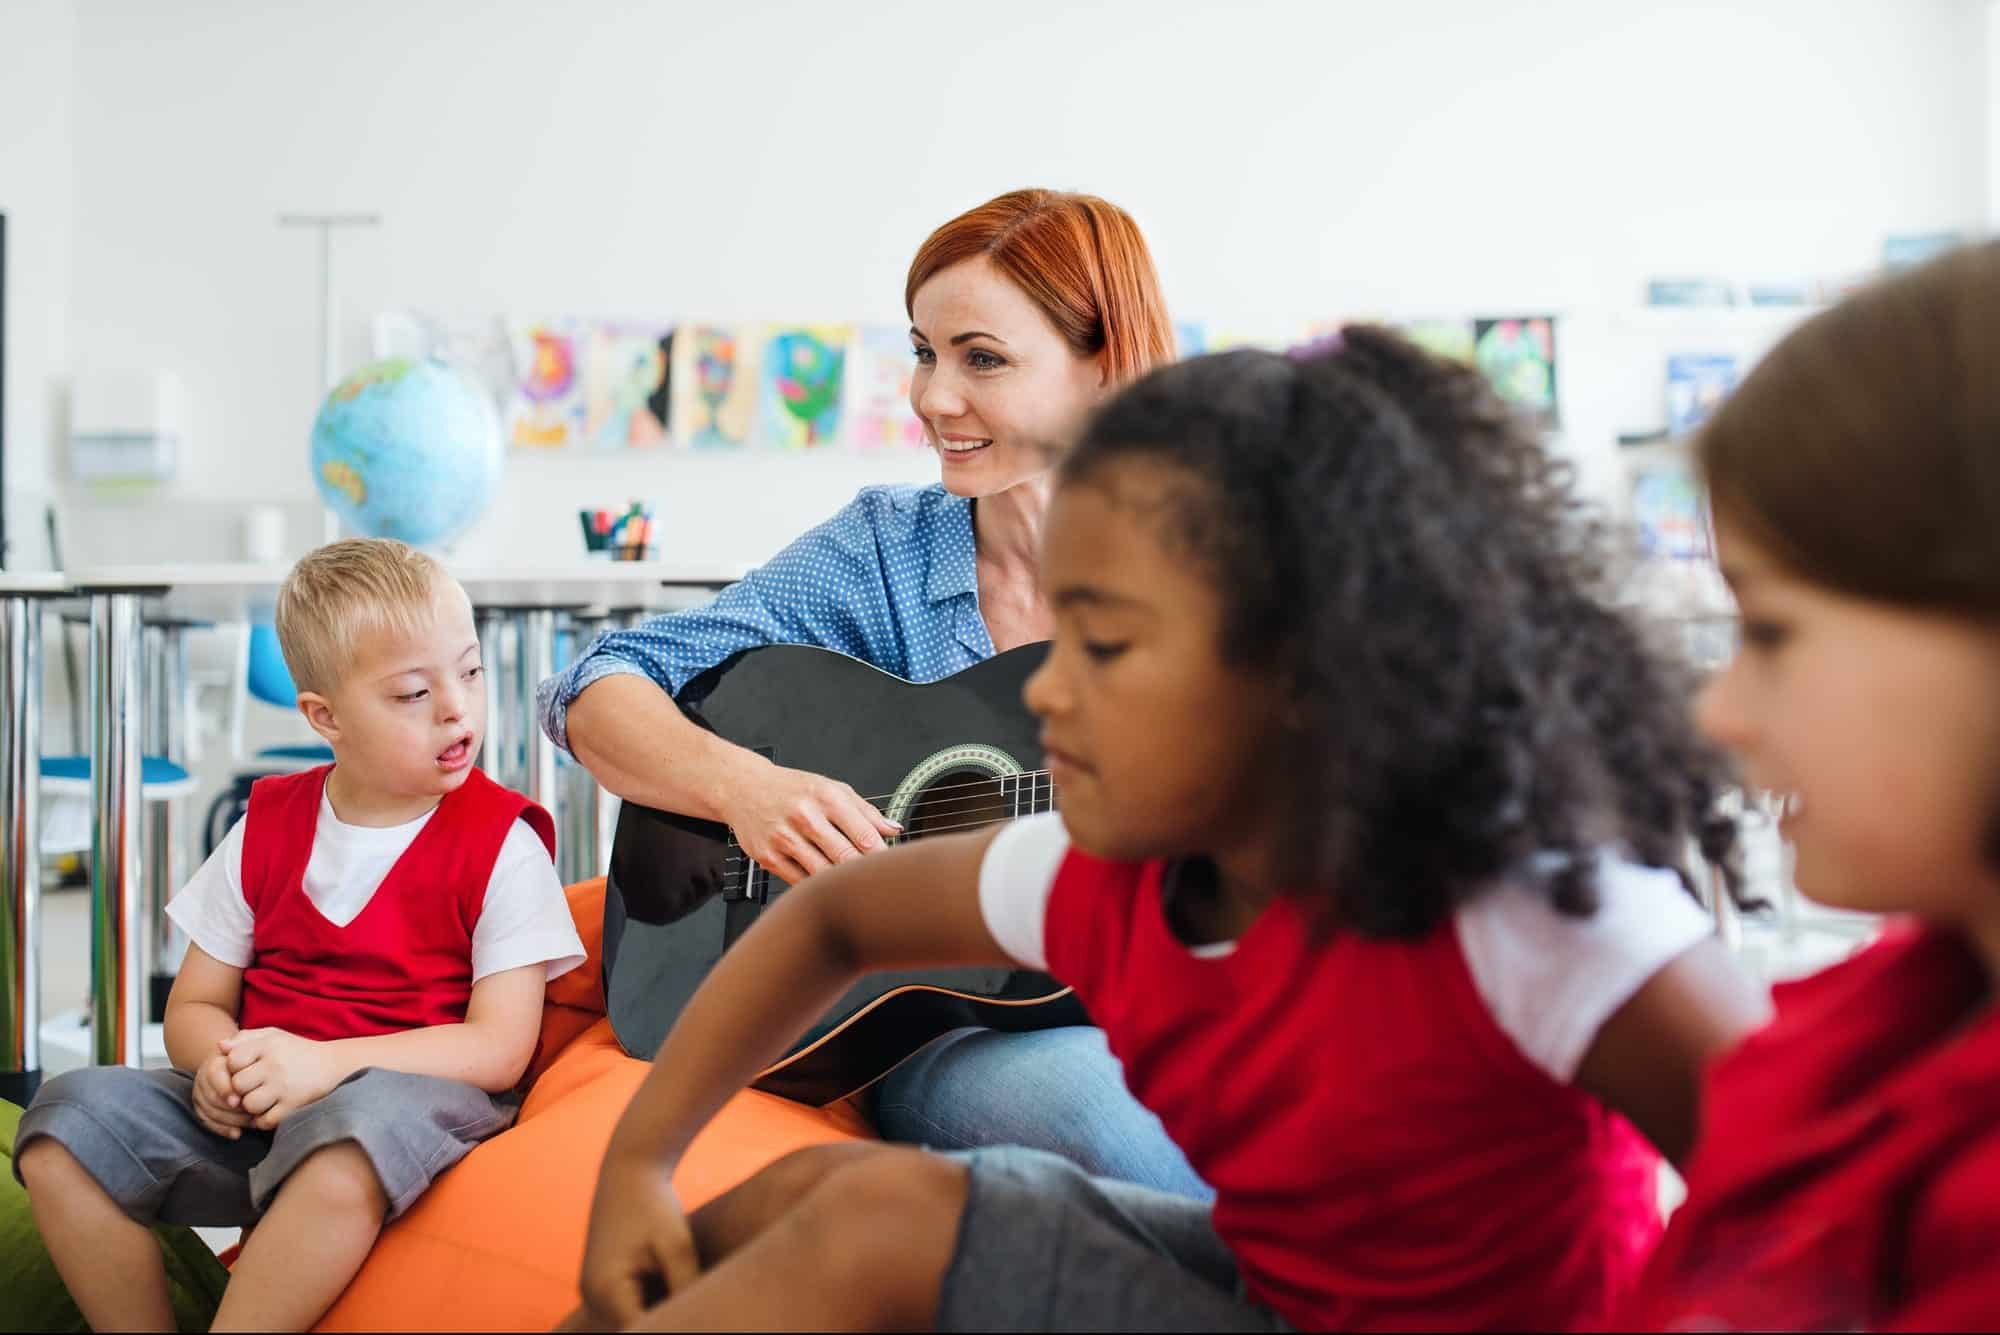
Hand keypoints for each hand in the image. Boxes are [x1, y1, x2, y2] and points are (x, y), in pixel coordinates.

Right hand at [191, 1047, 253, 1139]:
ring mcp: (202, 1093)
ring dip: (229, 1120)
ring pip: (208, 1110)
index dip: (224, 1089)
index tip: (238, 1100)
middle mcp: (205, 1076)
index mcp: (217, 1060)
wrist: (250, 1065)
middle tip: (250, 1115)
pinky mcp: (203, 1107)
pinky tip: (237, 1133)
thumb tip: (222, 1044)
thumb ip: (243, 1042)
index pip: (213, 1074)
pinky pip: (207, 1121)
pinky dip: (222, 1129)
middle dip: (229, 1109)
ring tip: (250, 1122)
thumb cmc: (258, 1055)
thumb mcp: (256, 1043)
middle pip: (210, 1095)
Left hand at [220, 1028, 341, 1129]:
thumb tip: (220, 1047)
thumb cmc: (298, 1050)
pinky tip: (271, 1110)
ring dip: (252, 1106)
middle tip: (253, 1087)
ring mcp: (284, 1086)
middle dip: (242, 1089)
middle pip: (237, 1085)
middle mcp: (275, 1065)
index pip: (232, 1060)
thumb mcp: (274, 1036)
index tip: (246, 1069)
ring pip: (249, 1104)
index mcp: (269, 1045)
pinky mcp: (293, 1105)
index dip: (234, 1068)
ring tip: (262, 1099)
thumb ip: (245, 1038)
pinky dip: (264, 1120)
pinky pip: (265, 1120)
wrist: (335, 1066)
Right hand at [578, 1153, 697, 1326]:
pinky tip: (674, 1287)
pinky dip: (651, 1307)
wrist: (628, 1171)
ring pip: (634, 1323)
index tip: (701, 1316)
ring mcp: (593, 1297)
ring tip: (686, 1291)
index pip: (643, 1331)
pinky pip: (629, 1311)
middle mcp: (592, 1300)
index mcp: (607, 1290)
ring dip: (659, 1316)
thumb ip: (685, 1287)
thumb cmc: (655, 1204)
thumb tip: (700, 1318)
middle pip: (637, 1329)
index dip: (674, 1326)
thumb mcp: (677, 1246)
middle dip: (667, 1322)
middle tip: (700, 1307)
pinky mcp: (602, 1290)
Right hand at [722, 758, 900, 883]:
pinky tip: (826, 886)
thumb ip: (865, 811)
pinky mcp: (769, 857)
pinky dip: (816, 887)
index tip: (890, 867)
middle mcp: (805, 816)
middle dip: (864, 872)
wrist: (744, 789)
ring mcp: (785, 838)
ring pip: (823, 873)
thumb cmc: (791, 790)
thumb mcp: (832, 789)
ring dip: (840, 882)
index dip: (882, 856)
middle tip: (876, 882)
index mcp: (827, 797)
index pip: (864, 834)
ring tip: (853, 886)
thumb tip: (894, 830)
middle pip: (845, 856)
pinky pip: (800, 881)